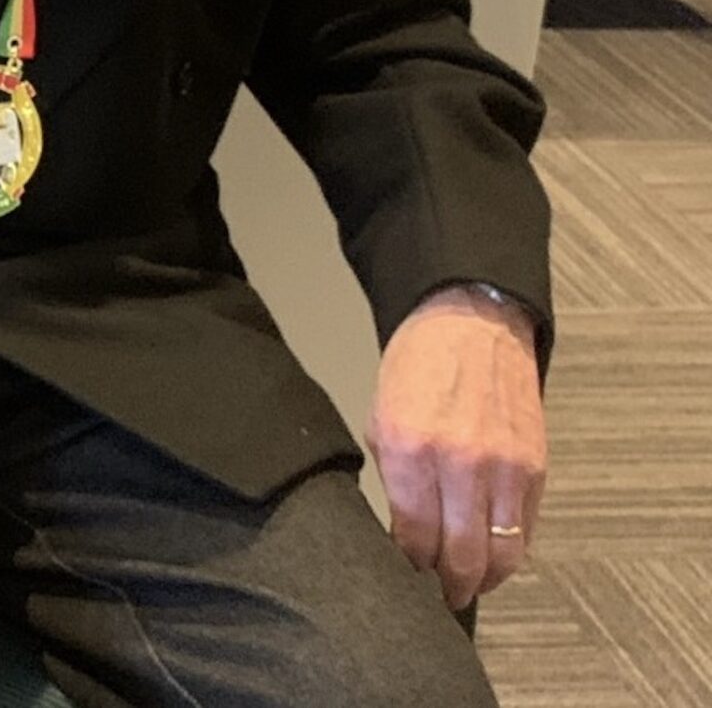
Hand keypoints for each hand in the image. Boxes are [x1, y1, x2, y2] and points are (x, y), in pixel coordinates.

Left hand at [369, 284, 546, 609]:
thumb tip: (402, 534)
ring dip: (484, 578)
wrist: (470, 323)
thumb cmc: (416, 366)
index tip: (406, 573)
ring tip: (466, 581)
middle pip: (463, 557)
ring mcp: (504, 469)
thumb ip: (393, 480)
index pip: (414, 538)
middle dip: (449, 585)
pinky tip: (490, 552)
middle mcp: (460, 464)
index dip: (410, 566)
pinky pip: (525, 531)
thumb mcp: (381, 418)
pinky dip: (509, 550)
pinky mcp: (536, 469)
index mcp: (409, 450)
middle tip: (438, 593)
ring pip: (503, 555)